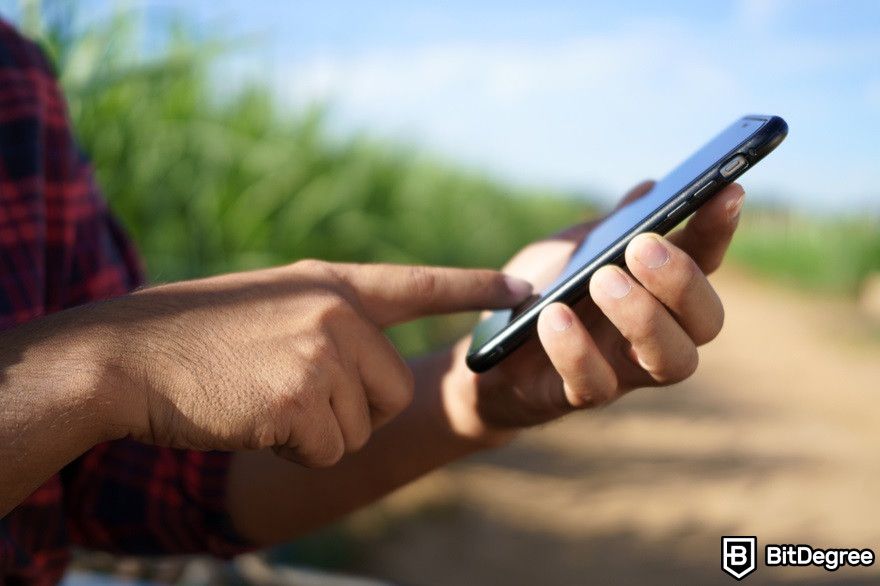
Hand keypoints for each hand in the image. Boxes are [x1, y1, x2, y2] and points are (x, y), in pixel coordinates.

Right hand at [97, 260, 530, 465]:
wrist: (129, 356)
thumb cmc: (198, 336)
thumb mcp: (276, 306)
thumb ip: (332, 323)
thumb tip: (379, 366)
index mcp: (332, 285)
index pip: (420, 283)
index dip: (475, 286)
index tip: (527, 286)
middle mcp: (337, 313)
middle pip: (394, 389)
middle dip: (354, 408)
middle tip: (294, 394)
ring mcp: (320, 354)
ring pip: (360, 425)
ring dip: (316, 429)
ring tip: (264, 399)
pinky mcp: (301, 399)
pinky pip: (329, 450)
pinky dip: (295, 450)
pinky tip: (254, 420)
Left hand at [443, 181, 744, 441]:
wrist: (490, 348)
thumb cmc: (543, 291)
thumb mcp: (572, 249)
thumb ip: (611, 225)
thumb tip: (651, 189)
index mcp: (659, 289)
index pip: (706, 259)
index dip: (719, 229)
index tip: (726, 191)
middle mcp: (657, 334)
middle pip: (706, 320)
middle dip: (682, 281)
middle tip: (642, 247)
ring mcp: (625, 369)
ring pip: (672, 360)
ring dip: (643, 317)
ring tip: (602, 279)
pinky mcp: (581, 395)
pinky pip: (595, 385)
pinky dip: (577, 349)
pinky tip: (554, 315)